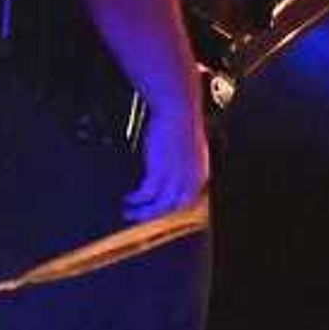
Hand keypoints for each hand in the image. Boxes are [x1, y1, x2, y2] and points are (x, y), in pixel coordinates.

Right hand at [122, 98, 209, 221]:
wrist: (178, 109)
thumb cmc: (182, 123)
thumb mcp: (189, 150)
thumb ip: (184, 167)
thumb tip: (172, 178)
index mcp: (200, 176)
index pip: (187, 203)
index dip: (171, 211)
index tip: (157, 213)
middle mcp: (190, 181)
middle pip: (172, 210)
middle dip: (153, 217)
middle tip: (139, 220)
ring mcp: (175, 178)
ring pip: (158, 207)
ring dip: (142, 213)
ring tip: (128, 212)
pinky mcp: (159, 172)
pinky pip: (146, 194)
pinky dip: (136, 200)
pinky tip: (128, 199)